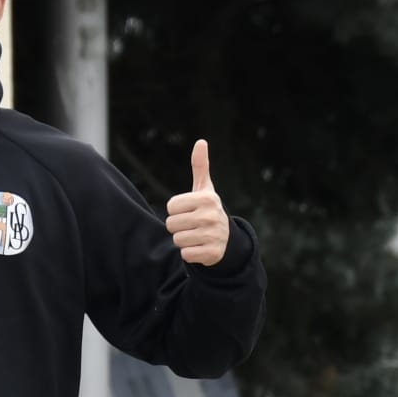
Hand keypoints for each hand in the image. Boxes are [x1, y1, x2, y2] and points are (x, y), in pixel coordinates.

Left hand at [165, 140, 230, 267]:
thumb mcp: (205, 189)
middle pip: (171, 224)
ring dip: (183, 240)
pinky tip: (200, 247)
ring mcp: (212, 235)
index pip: (171, 206)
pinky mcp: (212, 253)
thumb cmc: (208, 209)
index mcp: (207, 199)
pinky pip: (185, 255)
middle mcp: (211, 216)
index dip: (176, 210)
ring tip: (196, 235)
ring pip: (177, 240)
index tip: (188, 211)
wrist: (226, 239)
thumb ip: (200, 166)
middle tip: (191, 225)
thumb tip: (201, 142)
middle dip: (178, 226)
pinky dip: (190, 253)